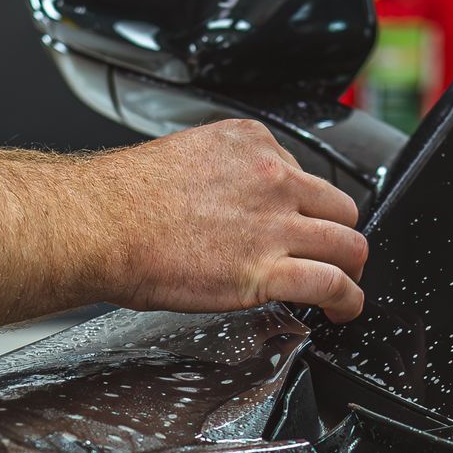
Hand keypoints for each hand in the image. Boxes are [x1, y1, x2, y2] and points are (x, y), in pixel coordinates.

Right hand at [88, 120, 367, 321]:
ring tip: (347, 284)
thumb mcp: (185, 157)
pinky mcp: (266, 270)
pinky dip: (349, 299)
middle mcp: (271, 178)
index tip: (295, 222)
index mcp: (251, 144)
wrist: (100, 226)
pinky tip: (344, 308)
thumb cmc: (123, 200)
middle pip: (339, 207)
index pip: (304, 173)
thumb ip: (222, 173)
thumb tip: (230, 200)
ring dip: (352, 267)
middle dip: (337, 233)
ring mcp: (274, 224)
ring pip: (347, 244)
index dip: (304, 205)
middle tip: (331, 253)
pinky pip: (331, 283)